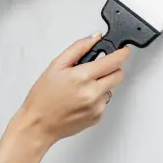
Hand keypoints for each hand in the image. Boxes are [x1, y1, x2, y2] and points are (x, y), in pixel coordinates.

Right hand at [14, 34, 129, 145]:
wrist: (38, 125)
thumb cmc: (43, 97)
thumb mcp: (56, 65)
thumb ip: (78, 48)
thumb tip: (95, 38)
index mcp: (83, 77)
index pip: (114, 61)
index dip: (122, 53)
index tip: (123, 51)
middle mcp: (93, 93)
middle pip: (119, 74)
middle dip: (112, 68)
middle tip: (97, 69)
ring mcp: (97, 107)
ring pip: (112, 88)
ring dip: (103, 84)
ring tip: (82, 87)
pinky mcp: (98, 117)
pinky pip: (105, 102)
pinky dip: (97, 98)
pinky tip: (81, 99)